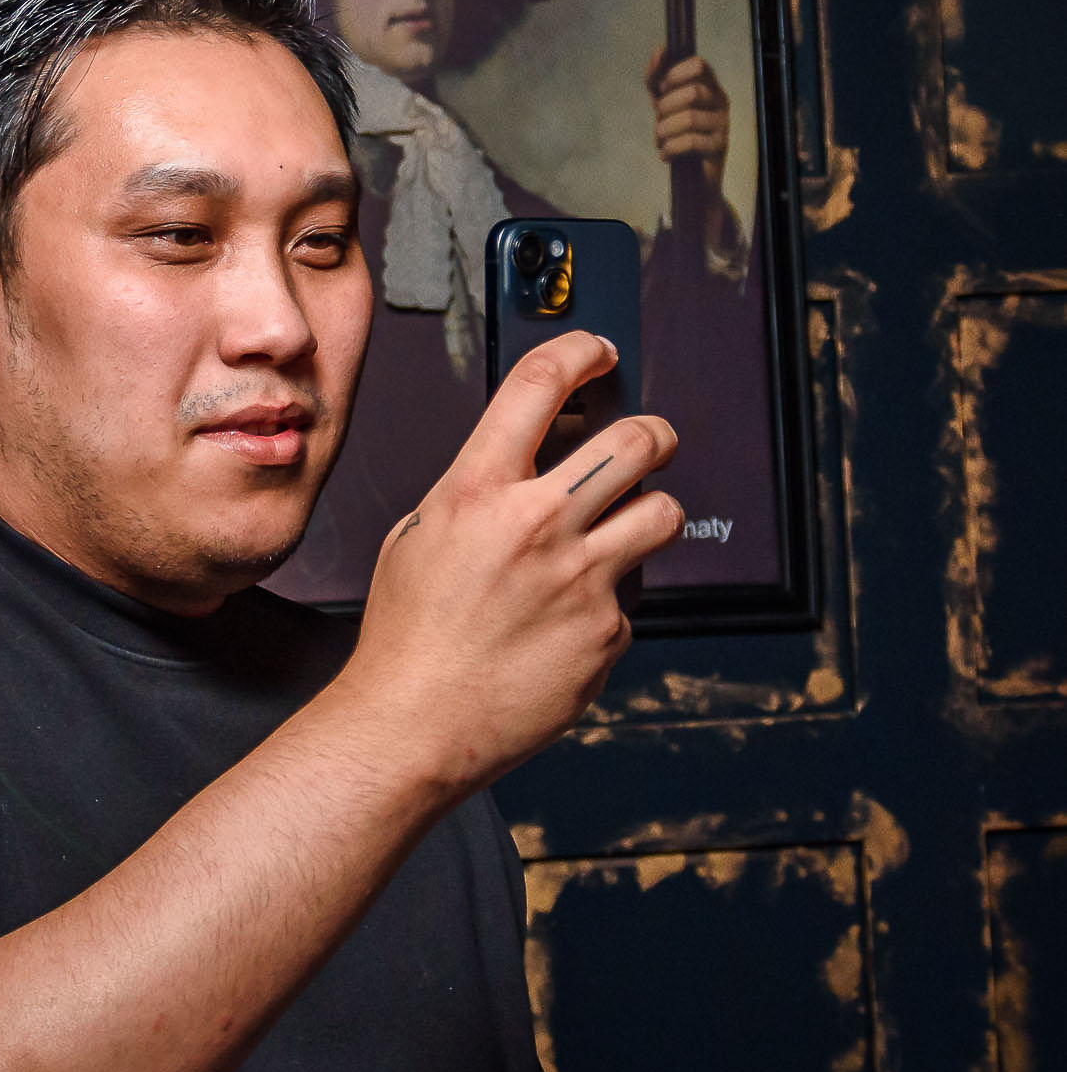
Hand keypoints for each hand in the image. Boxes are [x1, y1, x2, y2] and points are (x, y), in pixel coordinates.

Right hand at [342, 331, 680, 799]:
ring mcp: (581, 578)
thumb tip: (517, 467)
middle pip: (637, 440)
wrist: (415, 722)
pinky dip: (606, 604)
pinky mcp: (606, 631)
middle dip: (655, 431)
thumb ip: (474, 493)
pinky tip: (568, 622)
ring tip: (631, 525)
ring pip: (662, 512)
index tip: (598, 351)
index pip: (540, 383)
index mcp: (478, 490)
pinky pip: (630, 598)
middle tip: (651, 440)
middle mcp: (537, 524)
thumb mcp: (419, 535)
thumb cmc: (408, 637)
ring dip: (652, 511)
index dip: (581, 350)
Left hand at [645, 47, 734, 253]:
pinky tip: (664, 155)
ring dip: (665, 131)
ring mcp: (723, 124)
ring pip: (690, 118)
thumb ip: (656, 78)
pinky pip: (691, 142)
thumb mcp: (662, 104)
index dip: (675, 74)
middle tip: (658, 122)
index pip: (698, 65)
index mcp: (709, 85)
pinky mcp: (720, 147)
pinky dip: (670, 149)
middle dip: (666, 108)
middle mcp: (721, 101)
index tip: (662, 90)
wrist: (692, 177)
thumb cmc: (677, 133)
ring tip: (660, 141)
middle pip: (693, 92)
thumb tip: (660, 48)